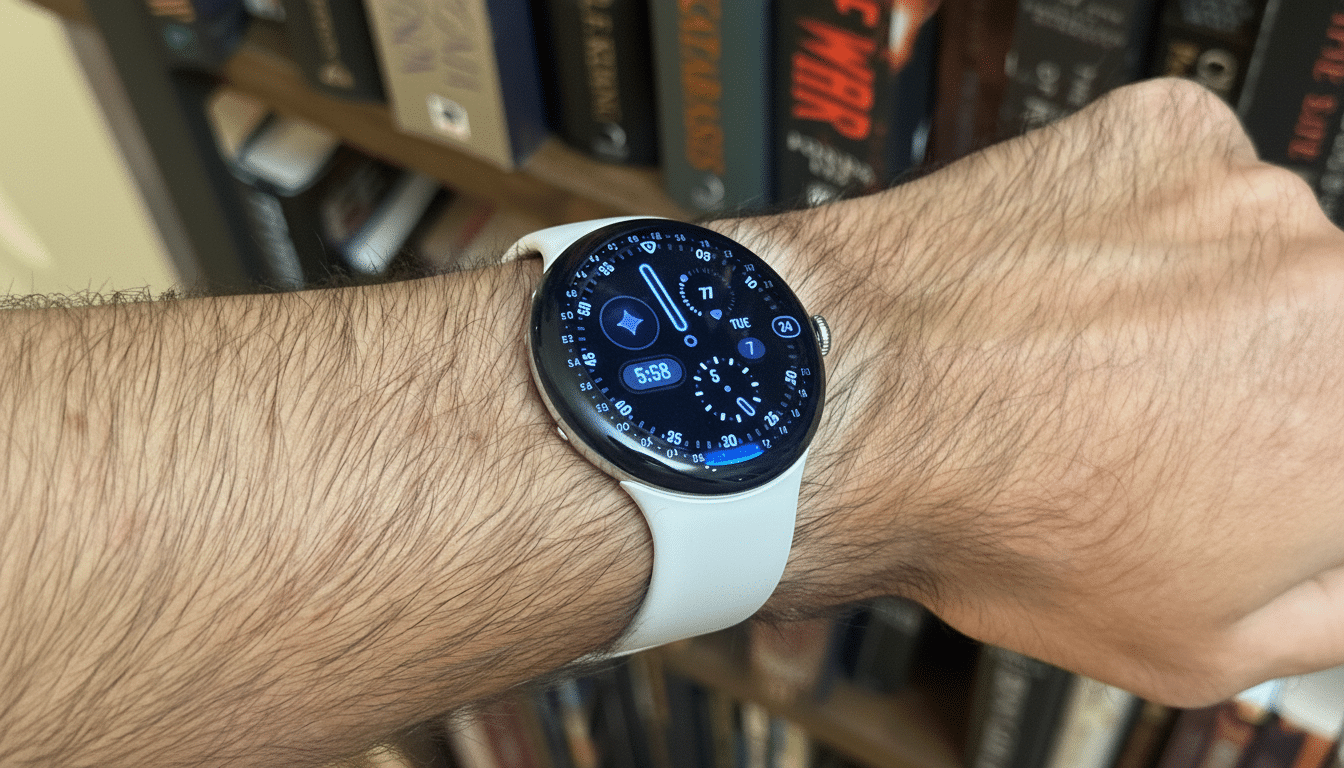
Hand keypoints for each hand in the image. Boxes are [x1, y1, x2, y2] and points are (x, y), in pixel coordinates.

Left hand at [745, 78, 1343, 705]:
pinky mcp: (1167, 132)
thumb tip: (1342, 561)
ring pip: (1256, 262)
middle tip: (1150, 432)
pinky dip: (1140, 233)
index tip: (1241, 483)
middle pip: (1323, 344)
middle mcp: (1339, 288)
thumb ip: (1332, 604)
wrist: (855, 401)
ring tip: (1085, 361)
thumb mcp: (1204, 649)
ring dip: (1198, 307)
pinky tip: (1065, 291)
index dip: (1300, 476)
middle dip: (1260, 391)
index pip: (1343, 443)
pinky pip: (1183, 190)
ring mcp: (1252, 193)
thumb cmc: (1008, 526)